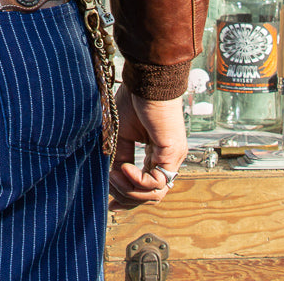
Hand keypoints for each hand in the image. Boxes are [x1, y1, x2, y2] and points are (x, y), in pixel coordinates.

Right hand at [108, 88, 185, 207]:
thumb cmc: (135, 98)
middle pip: (151, 196)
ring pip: (155, 194)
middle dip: (127, 199)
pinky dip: (139, 181)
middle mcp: (167, 160)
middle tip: (110, 197)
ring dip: (131, 191)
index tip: (111, 203)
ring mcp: (172, 158)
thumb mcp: (121, 133)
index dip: (128, 198)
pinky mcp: (173, 153)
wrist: (147, 79)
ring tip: (115, 176)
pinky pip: (158, 182)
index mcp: (156, 154)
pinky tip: (125, 169)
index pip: (146, 186)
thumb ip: (120, 157)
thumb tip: (114, 179)